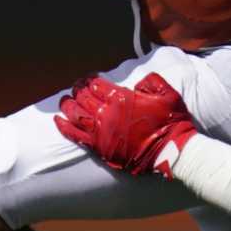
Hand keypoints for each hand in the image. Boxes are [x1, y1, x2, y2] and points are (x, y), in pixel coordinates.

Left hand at [54, 73, 199, 176]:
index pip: (96, 85)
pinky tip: (58, 121)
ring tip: (64, 102)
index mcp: (121, 97)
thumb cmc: (170, 121)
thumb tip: (140, 83)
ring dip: (67, 106)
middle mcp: (107, 113)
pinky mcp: (99, 147)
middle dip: (77, 90)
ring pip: (75, 115)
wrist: (172, 150)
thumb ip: (151, 82)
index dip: (89, 80)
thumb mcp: (167, 93)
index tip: (87, 80)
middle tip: (75, 88)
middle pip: (83, 98)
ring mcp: (101, 131)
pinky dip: (64, 127)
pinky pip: (75, 135)